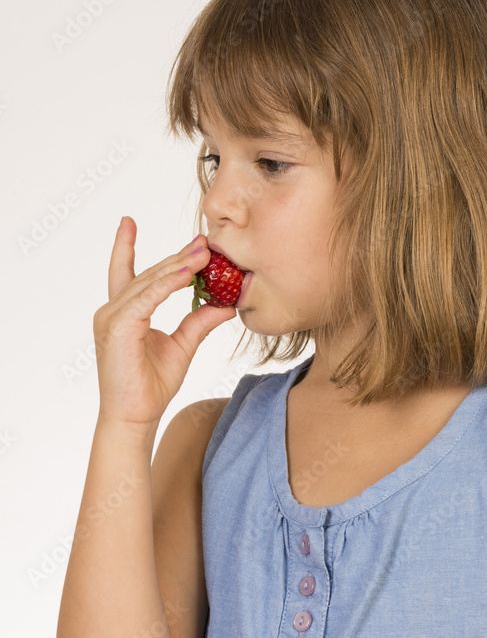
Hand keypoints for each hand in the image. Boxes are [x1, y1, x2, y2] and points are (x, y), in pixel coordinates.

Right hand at [93, 216, 236, 427]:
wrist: (136, 416)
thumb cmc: (151, 386)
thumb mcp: (183, 345)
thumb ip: (199, 321)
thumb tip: (225, 303)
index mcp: (123, 313)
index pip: (125, 272)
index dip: (125, 246)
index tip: (128, 221)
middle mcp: (112, 311)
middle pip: (148, 275)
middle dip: (177, 256)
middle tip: (203, 240)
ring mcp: (111, 318)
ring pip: (149, 283)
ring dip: (178, 266)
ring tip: (204, 252)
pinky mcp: (118, 328)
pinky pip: (147, 299)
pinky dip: (167, 285)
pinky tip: (187, 273)